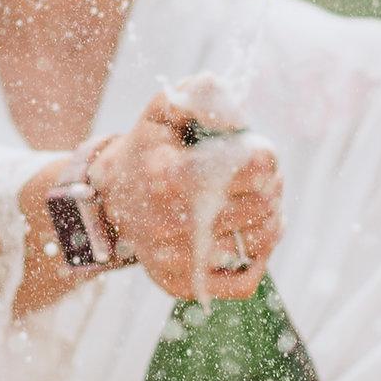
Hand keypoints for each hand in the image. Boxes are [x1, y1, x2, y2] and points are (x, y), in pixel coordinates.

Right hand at [97, 89, 282, 300]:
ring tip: (263, 201)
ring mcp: (176, 260)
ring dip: (271, 218)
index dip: (265, 156)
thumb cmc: (147, 151)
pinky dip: (259, 259)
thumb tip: (231, 106)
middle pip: (260, 205)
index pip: (248, 167)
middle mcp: (172, 223)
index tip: (259, 151)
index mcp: (168, 175)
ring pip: (258, 242)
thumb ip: (197, 95)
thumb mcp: (161, 112)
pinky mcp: (182, 284)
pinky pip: (244, 282)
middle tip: (266, 176)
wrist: (109, 202)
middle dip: (272, 185)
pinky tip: (254, 235)